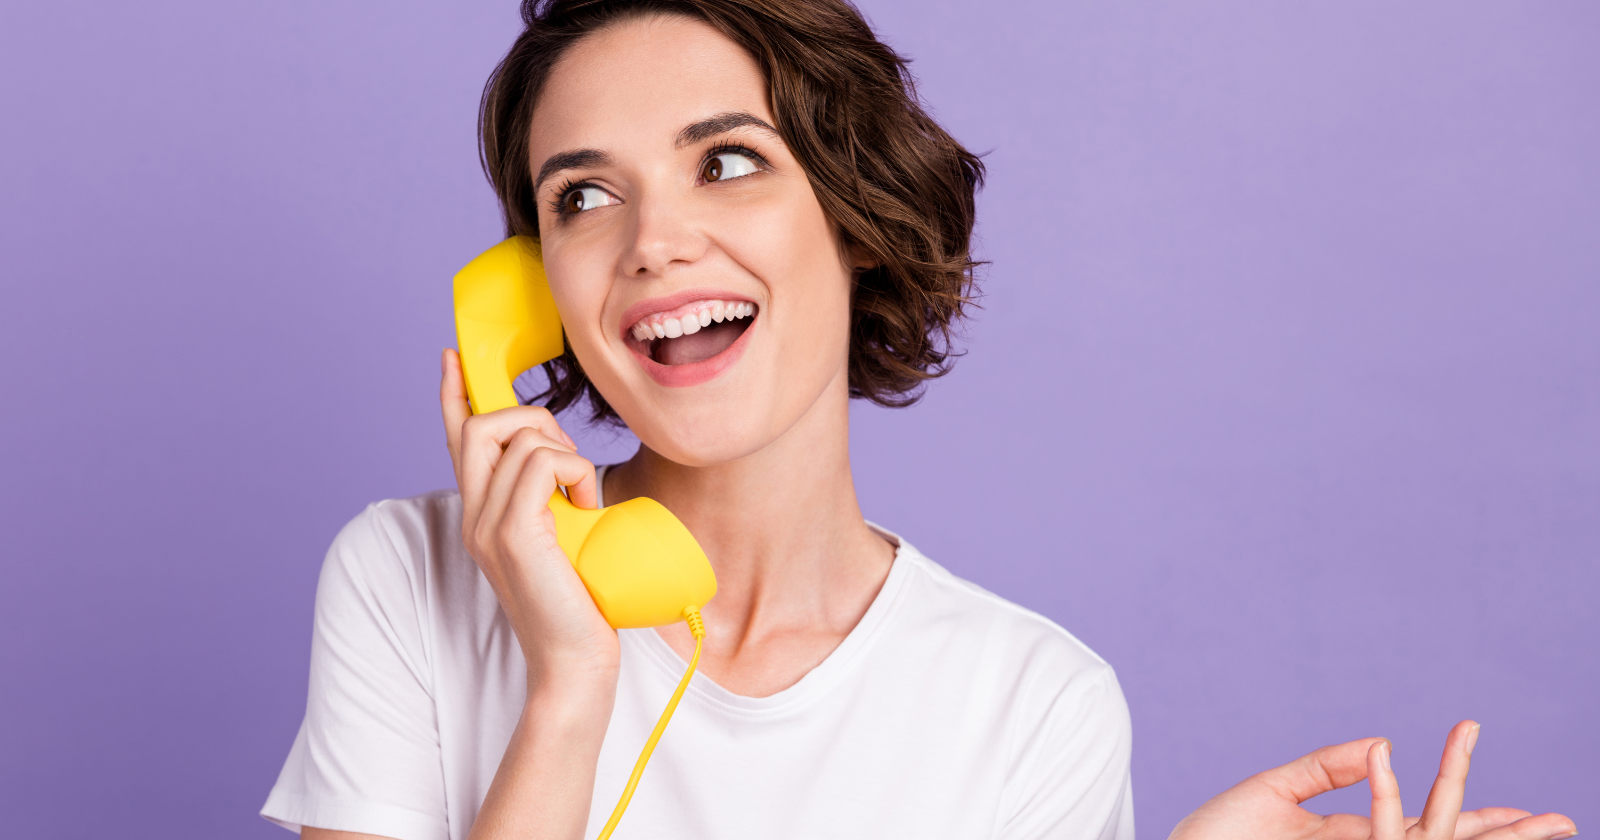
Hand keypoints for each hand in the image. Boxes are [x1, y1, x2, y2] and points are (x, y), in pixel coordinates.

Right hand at [440, 349, 618, 692]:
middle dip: (532, 419)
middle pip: (481, 425)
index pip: (456, 441)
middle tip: (570, 462)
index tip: (452, 357)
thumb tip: (568, 462)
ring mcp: (488, 525)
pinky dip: (575, 472)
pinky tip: (585, 507)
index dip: (453, 395)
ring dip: (566, 453)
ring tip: (583, 499)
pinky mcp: (514, 533)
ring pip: (520, 438)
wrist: (574, 665)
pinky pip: (541, 463)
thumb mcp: (560, 539)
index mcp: (481, 514)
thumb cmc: (579, 605)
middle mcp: (474, 516)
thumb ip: (549, 501)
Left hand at [1169, 720, 1576, 839]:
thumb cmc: (1214, 838)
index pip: (1426, 824)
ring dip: (1480, 827)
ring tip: (1535, 817)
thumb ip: (1327, 766)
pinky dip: (1387, 802)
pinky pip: (1374, 836)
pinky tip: (1399, 766)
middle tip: (1562, 821)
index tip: (1522, 805)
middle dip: (1503, 834)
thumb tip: (1385, 743)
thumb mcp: (1274, 791)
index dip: (1472, 809)